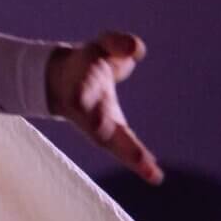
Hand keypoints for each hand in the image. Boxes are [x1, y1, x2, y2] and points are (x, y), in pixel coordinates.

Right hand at [47, 31, 161, 183]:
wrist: (65, 85)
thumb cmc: (89, 63)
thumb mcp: (101, 46)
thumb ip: (117, 43)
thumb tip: (136, 49)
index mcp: (85, 84)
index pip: (86, 90)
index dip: (87, 96)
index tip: (89, 109)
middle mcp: (90, 110)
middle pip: (95, 121)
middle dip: (100, 126)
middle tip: (105, 134)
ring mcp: (98, 126)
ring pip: (109, 141)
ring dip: (125, 152)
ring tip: (146, 166)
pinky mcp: (109, 137)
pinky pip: (124, 151)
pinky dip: (138, 163)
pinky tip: (155, 176)